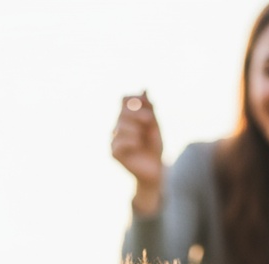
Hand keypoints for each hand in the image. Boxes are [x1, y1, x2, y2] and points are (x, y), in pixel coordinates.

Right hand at [111, 92, 163, 213]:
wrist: (155, 169)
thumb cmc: (154, 147)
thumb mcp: (155, 125)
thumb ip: (149, 109)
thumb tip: (145, 89)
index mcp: (127, 117)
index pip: (125, 99)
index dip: (135, 99)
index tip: (150, 107)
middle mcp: (118, 126)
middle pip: (123, 111)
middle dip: (138, 113)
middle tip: (150, 121)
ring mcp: (114, 139)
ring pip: (121, 125)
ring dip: (136, 128)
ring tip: (142, 138)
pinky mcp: (114, 152)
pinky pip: (120, 141)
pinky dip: (131, 141)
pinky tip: (137, 145)